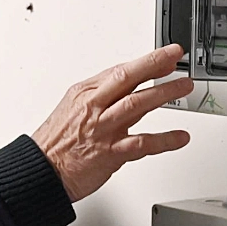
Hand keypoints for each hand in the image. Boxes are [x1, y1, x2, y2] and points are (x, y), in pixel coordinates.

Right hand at [32, 45, 193, 201]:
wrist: (42, 170)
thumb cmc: (57, 141)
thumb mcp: (74, 107)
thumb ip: (102, 96)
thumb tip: (128, 83)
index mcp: (86, 94)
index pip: (121, 71)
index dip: (147, 61)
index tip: (168, 54)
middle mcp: (95, 108)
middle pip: (128, 79)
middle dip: (155, 65)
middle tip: (177, 59)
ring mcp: (104, 129)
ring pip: (137, 105)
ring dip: (163, 94)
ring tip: (184, 87)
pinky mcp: (111, 153)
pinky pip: (142, 144)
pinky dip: (164, 140)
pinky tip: (180, 137)